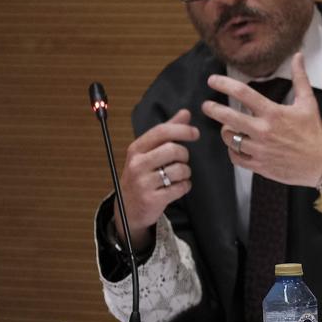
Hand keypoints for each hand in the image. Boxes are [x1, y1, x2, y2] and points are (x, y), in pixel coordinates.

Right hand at [116, 109, 198, 248]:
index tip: (195, 133)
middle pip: (173, 150)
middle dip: (184, 155)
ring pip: (180, 170)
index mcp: (136, 149)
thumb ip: (167, 131)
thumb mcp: (148, 151)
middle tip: (182, 160)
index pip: (161, 131)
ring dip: (185, 172)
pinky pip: (180, 187)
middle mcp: (137, 164)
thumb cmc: (141, 175)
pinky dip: (184, 186)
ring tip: (178, 176)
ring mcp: (143, 183)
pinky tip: (177, 187)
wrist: (127, 208)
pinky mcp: (152, 199)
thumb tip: (185, 113)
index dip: (182, 129)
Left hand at [203, 53, 321, 189]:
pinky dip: (232, 151)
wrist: (321, 163)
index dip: (224, 84)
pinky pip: (235, 157)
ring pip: (230, 139)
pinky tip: (235, 146)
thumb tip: (298, 56)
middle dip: (213, 109)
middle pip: (228, 118)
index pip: (243, 94)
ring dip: (226, 132)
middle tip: (206, 106)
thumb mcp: (308, 103)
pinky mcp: (259, 165)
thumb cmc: (314, 132)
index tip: (213, 80)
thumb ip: (300, 78)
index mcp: (273, 113)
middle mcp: (263, 131)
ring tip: (227, 128)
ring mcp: (260, 149)